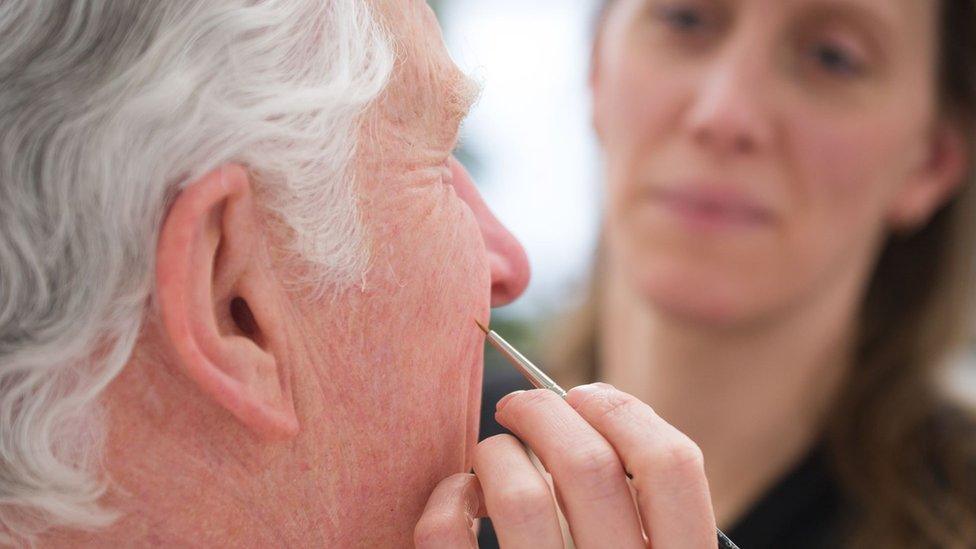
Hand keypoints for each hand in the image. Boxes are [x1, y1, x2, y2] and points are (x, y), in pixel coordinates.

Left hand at [415, 383, 717, 547]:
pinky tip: (458, 498)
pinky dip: (446, 498)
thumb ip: (637, 518)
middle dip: (543, 410)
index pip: (672, 466)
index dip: (624, 411)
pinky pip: (448, 537)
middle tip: (519, 406)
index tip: (585, 396)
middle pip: (589, 463)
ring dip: (496, 453)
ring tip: (493, 456)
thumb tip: (583, 416)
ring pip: (518, 494)